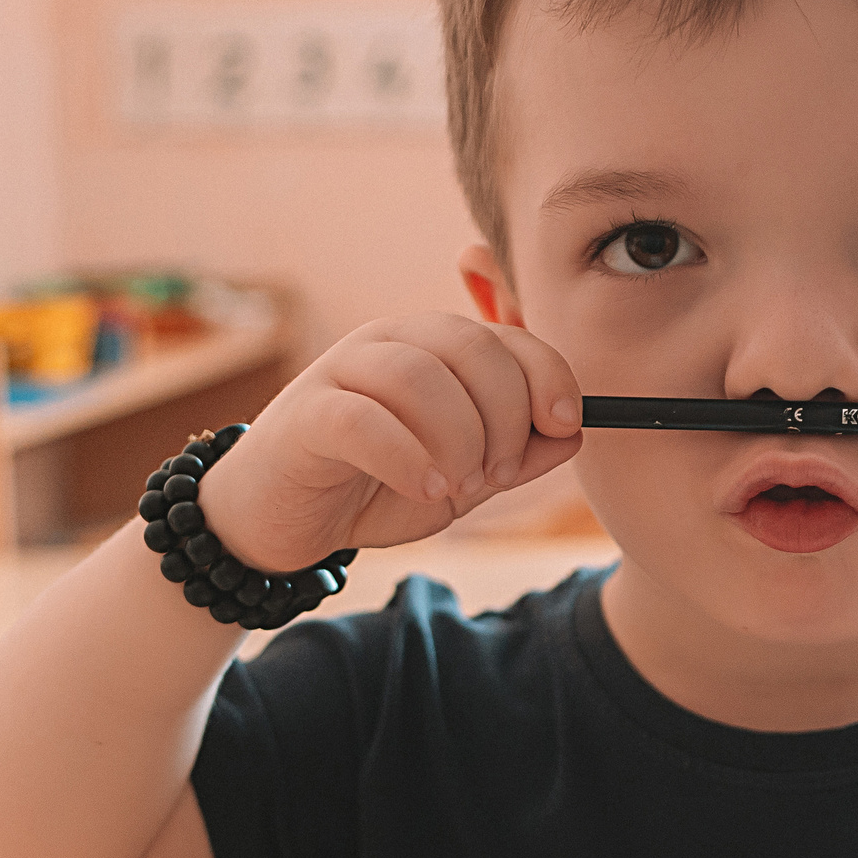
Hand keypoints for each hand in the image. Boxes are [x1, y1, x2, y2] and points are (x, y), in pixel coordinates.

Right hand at [198, 313, 582, 570]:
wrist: (283, 522)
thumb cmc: (374, 488)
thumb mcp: (461, 475)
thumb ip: (516, 454)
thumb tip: (575, 432)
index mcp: (433, 348)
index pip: (505, 336)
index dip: (546, 374)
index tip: (563, 424)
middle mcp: (389, 344)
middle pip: (469, 346)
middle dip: (503, 414)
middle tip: (498, 472)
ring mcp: (342, 371)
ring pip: (418, 376)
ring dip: (457, 438)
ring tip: (458, 487)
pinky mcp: (305, 414)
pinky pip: (364, 420)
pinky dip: (408, 458)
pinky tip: (427, 490)